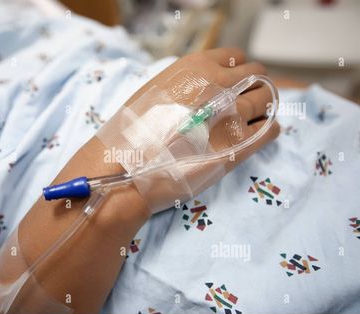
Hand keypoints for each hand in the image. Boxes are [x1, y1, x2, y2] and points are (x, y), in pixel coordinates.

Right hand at [92, 48, 280, 211]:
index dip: (237, 70)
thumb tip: (201, 90)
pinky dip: (270, 128)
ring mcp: (234, 116)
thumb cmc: (133, 132)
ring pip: (269, 100)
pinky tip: (261, 132)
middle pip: (258, 76)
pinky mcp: (241, 147)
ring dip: (265, 106)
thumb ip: (184, 85)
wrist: (129, 169)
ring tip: (256, 117)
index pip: (237, 57)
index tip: (234, 82)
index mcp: (198, 68)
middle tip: (246, 100)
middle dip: (254, 86)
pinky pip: (271, 129)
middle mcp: (221, 86)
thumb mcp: (154, 92)